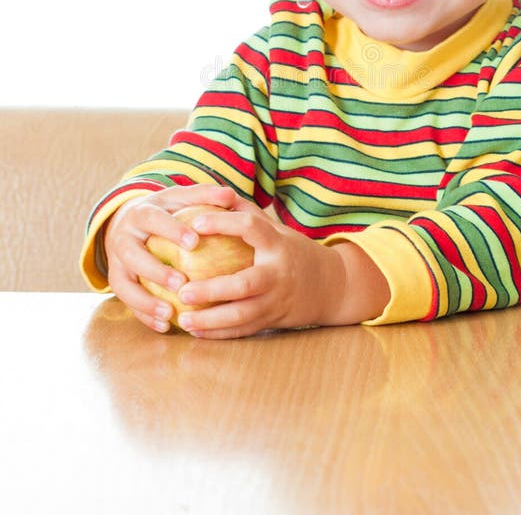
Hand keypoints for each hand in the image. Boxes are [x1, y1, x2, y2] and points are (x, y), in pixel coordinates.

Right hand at [103, 184, 234, 333]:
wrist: (125, 222)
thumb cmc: (164, 211)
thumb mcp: (178, 199)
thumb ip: (203, 195)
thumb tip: (231, 194)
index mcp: (139, 213)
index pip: (152, 219)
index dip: (171, 230)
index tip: (194, 242)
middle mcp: (122, 238)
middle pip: (133, 255)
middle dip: (155, 270)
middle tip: (181, 282)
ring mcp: (115, 262)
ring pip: (122, 284)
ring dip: (145, 301)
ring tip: (170, 313)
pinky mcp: (115, 281)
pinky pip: (126, 302)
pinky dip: (144, 316)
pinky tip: (165, 327)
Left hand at [173, 188, 389, 338]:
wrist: (332, 286)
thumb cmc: (294, 251)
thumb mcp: (278, 230)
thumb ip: (249, 213)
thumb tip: (217, 193)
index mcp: (277, 244)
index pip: (250, 228)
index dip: (222, 223)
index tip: (194, 224)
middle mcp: (278, 273)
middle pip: (244, 285)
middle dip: (212, 290)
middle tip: (182, 289)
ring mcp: (276, 300)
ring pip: (241, 315)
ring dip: (210, 320)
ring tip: (184, 319)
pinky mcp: (273, 321)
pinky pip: (243, 331)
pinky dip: (219, 333)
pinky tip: (196, 332)